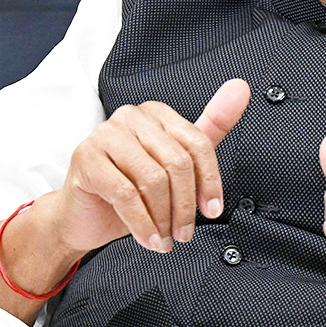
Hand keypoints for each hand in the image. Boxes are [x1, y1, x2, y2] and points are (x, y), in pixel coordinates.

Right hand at [54, 78, 250, 253]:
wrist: (84, 216)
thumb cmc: (132, 189)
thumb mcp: (178, 162)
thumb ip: (211, 127)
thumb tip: (241, 88)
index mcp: (156, 113)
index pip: (197, 143)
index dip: (209, 181)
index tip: (212, 209)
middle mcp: (130, 116)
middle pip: (177, 162)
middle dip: (185, 205)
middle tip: (185, 232)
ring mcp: (104, 134)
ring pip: (153, 179)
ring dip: (164, 218)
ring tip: (166, 238)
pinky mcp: (86, 158)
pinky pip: (125, 194)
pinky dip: (143, 223)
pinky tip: (149, 238)